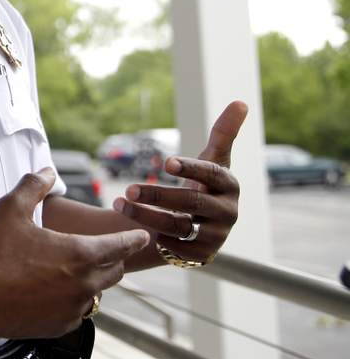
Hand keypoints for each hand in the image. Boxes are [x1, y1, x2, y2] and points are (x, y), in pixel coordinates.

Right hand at [0, 167, 149, 338]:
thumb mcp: (11, 208)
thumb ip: (34, 185)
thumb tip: (47, 172)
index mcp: (79, 253)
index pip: (120, 246)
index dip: (133, 239)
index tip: (144, 237)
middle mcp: (83, 284)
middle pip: (115, 271)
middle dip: (114, 259)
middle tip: (107, 251)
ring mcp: (72, 308)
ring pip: (97, 294)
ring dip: (92, 281)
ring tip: (74, 271)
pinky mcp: (59, 326)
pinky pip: (78, 313)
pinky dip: (73, 301)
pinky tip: (55, 292)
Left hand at [113, 101, 246, 262]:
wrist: (204, 222)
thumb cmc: (205, 183)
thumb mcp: (212, 159)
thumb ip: (224, 133)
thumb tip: (241, 102)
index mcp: (230, 185)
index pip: (213, 174)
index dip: (191, 167)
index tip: (166, 162)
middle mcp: (228, 212)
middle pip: (190, 202)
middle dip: (157, 195)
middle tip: (127, 189)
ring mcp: (216, 236)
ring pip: (177, 226)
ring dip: (145, 216)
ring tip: (118, 203)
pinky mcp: (202, 256)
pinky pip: (176, 249)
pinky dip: (155, 238)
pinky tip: (134, 229)